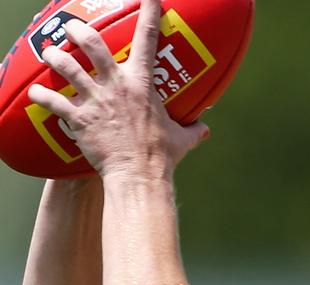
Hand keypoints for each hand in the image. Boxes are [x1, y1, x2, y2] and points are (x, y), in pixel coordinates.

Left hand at [27, 0, 208, 180]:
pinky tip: (36, 94)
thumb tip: (206, 129)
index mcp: (142, 84)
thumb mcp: (182, 139)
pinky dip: (42, 96)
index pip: (148, 40)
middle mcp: (116, 85)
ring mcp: (96, 100)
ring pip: (67, 66)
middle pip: (92, 44)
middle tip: (73, 29)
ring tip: (51, 53)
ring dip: (56, 56)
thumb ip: (193, 129)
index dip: (149, 12)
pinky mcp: (80, 119)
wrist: (138, 174)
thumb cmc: (161, 156)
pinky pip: (53, 102)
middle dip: (80, 31)